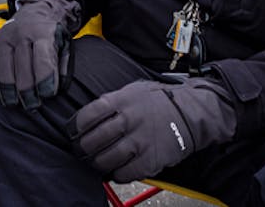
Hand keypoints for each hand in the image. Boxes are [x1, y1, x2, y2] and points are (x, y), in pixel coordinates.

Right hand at [0, 0, 81, 109]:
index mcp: (42, 33)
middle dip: (28, 92)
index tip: (47, 95)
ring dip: (9, 92)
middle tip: (32, 105)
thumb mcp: (64, 44)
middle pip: (22, 70)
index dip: (45, 82)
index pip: (42, 61)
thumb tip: (57, 89)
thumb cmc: (50, 34)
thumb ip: (63, 66)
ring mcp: (3, 39)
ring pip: (3, 71)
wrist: (36, 11)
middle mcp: (21, 35)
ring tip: (16, 103)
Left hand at [71, 77, 236, 182]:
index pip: (88, 116)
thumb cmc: (159, 100)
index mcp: (121, 100)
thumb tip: (88, 116)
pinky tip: (118, 168)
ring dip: (98, 163)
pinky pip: (124, 174)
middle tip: (83, 150)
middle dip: (83, 148)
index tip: (74, 132)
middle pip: (93, 141)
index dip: (75, 127)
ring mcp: (139, 141)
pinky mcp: (150, 160)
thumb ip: (111, 101)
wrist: (190, 113)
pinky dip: (117, 174)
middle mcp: (129, 120)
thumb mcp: (132, 90)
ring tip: (98, 161)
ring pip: (106, 160)